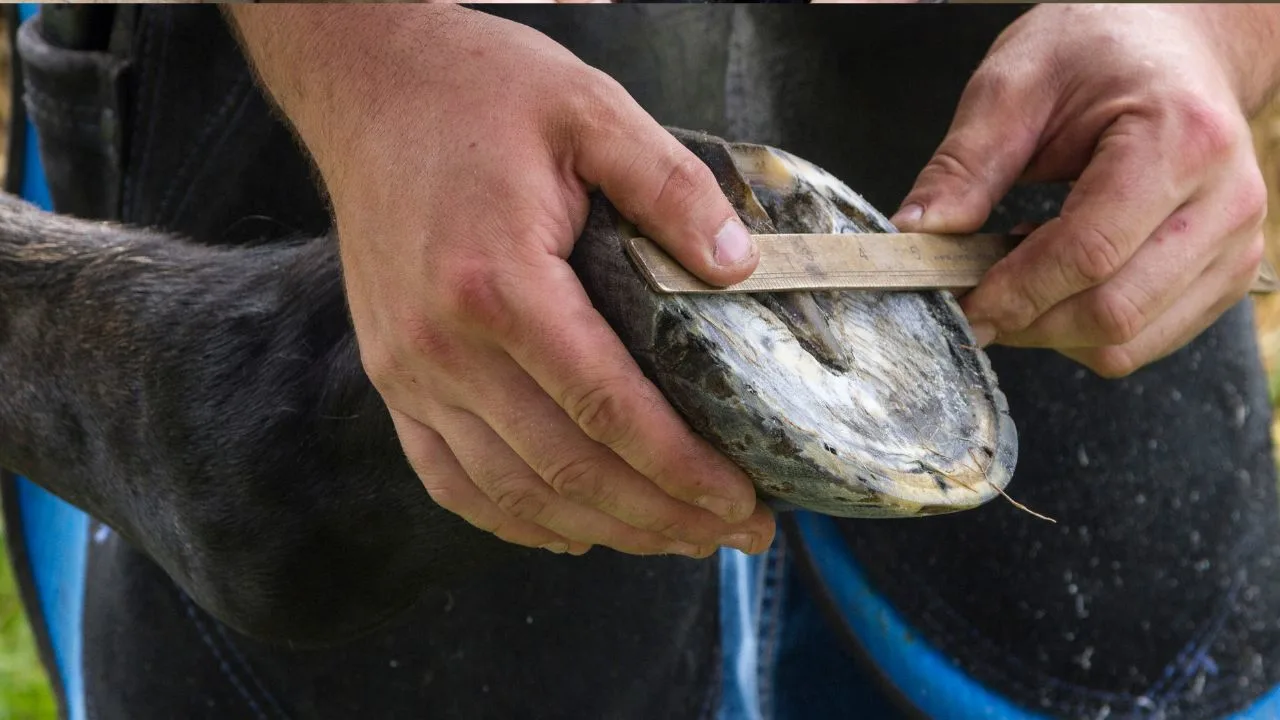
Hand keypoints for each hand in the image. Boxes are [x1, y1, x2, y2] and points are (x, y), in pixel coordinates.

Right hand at [229, 5, 775, 556]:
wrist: (366, 84)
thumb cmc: (479, 92)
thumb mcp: (591, 111)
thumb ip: (671, 188)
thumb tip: (740, 269)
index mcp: (499, 283)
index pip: (607, 410)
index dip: (681, 469)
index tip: (741, 500)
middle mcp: (443, 344)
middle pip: (565, 468)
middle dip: (660, 515)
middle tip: (734, 533)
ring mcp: (407, 369)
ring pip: (512, 490)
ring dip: (600, 528)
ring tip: (672, 538)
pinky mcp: (392, 377)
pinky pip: (451, 478)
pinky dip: (516, 520)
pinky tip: (572, 530)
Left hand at [893, 4, 1279, 376]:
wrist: (1172, 43)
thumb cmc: (1097, 53)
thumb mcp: (1014, 86)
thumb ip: (964, 166)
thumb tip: (915, 235)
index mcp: (1180, 141)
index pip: (1089, 254)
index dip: (1014, 292)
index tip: (958, 302)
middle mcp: (1225, 201)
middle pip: (1112, 313)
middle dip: (1027, 321)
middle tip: (973, 298)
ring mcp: (1235, 244)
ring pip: (1129, 344)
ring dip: (1053, 331)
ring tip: (1020, 276)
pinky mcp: (1227, 275)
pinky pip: (1147, 340)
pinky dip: (1086, 330)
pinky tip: (1061, 280)